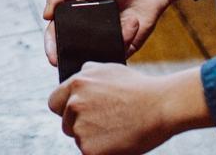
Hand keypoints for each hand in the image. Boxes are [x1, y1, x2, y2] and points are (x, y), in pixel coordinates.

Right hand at [43, 0, 192, 64]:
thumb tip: (46, 16)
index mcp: (71, 14)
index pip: (55, 34)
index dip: (52, 46)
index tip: (53, 56)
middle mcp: (85, 31)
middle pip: (71, 50)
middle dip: (70, 56)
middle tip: (70, 62)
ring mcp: (104, 40)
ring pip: (94, 56)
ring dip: (100, 47)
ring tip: (116, 27)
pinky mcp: (123, 47)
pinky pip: (118, 53)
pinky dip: (125, 37)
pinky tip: (133, 21)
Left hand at [48, 63, 208, 154]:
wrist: (161, 106)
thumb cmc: (139, 88)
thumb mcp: (109, 69)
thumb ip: (88, 73)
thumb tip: (78, 75)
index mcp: (77, 83)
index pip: (54, 102)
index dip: (65, 109)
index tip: (77, 114)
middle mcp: (74, 104)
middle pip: (66, 123)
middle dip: (79, 125)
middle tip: (104, 123)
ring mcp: (81, 127)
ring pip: (79, 139)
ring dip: (93, 138)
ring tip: (116, 128)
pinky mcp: (90, 149)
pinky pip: (90, 152)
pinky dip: (102, 151)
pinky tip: (118, 140)